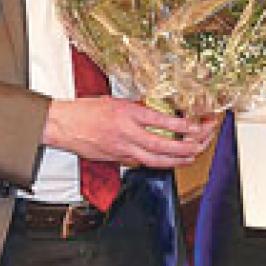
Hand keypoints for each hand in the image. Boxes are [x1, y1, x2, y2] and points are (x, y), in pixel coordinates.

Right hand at [43, 97, 215, 167]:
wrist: (64, 125)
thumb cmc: (86, 111)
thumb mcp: (116, 102)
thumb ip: (137, 109)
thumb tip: (158, 114)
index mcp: (127, 114)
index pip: (162, 121)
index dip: (183, 126)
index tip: (197, 125)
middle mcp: (127, 133)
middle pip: (164, 145)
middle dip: (187, 146)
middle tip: (202, 143)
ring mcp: (123, 149)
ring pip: (156, 160)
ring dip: (178, 160)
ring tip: (193, 156)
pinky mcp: (118, 159)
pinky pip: (144, 163)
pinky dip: (161, 163)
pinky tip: (171, 162)